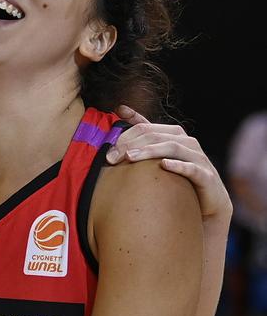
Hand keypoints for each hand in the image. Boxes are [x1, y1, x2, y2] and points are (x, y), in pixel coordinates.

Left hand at [108, 105, 231, 221]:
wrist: (207, 206)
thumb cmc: (179, 181)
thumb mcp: (159, 158)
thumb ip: (143, 138)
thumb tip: (121, 109)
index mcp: (173, 135)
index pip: (145, 127)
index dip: (125, 135)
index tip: (108, 147)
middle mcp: (187, 142)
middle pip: (156, 135)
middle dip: (132, 144)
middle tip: (112, 157)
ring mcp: (198, 158)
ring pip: (173, 147)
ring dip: (150, 151)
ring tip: (130, 157)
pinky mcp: (206, 175)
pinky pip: (192, 168)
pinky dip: (178, 165)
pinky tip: (164, 165)